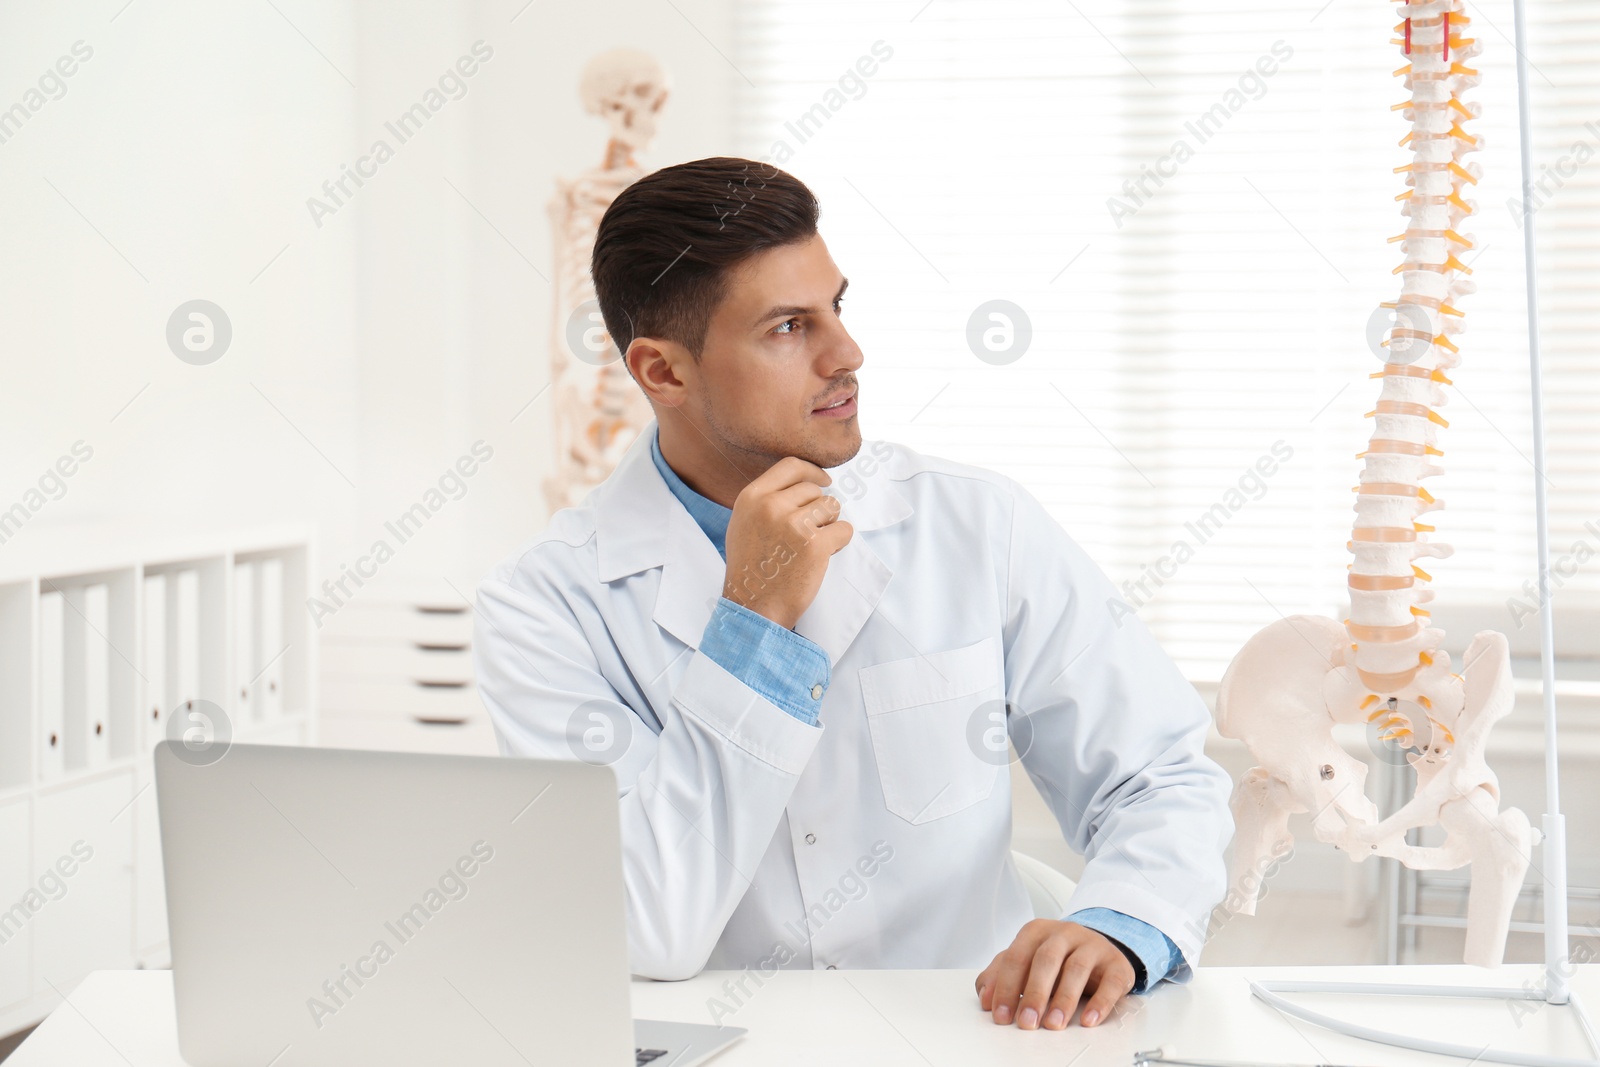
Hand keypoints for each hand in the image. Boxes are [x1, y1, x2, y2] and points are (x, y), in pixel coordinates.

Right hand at [723, 456, 853, 628]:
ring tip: (813, 545)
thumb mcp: (744, 523)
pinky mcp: (815, 544)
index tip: (824, 482)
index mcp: (752, 497)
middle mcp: (771, 506)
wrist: (754, 607)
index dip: (813, 472)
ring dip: (829, 524)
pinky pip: (844, 529)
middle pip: (814, 490)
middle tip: (809, 535)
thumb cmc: (751, 569)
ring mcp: (794, 524)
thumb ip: (766, 500)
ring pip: (832, 507)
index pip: (791, 466)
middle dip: (819, 510)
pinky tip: (824, 556)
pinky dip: (840, 542)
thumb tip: (802, 484)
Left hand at [975, 920, 1136, 1030]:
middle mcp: (1064, 933)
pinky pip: (1110, 982)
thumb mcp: (1027, 959)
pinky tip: (1089, 1020)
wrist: (1099, 947)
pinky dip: (1100, 1003)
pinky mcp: (1116, 964)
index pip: (1017, 956)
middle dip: (1033, 993)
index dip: (1005, 986)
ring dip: (1063, 999)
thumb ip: (1001, 973)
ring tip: (1054, 1024)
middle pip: (1046, 960)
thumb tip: (985, 997)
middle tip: (1026, 1022)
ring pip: (1076, 968)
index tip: (1000, 1014)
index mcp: (1037, 931)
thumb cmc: (1058, 958)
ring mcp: (1092, 946)